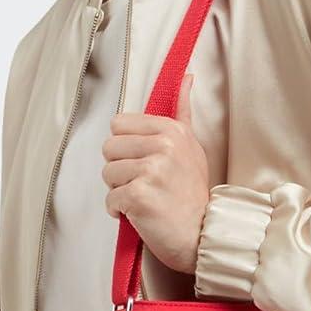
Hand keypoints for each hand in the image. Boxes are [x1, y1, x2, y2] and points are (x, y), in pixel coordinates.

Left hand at [102, 71, 209, 275]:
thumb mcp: (192, 146)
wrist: (202, 233)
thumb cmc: (192, 193)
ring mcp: (151, 169)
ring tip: (145, 198)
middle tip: (144, 183)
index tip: (144, 162)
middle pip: (109, 148)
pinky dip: (119, 211)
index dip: (126, 147)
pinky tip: (140, 214)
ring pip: (108, 174)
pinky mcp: (139, 194)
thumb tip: (186, 76)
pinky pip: (110, 198)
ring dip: (120, 191)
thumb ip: (182, 111)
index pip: (119, 125)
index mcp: (171, 130)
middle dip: (120, 169)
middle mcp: (163, 145)